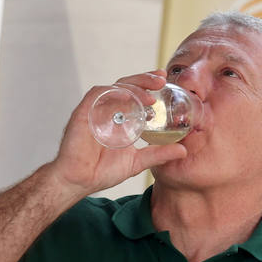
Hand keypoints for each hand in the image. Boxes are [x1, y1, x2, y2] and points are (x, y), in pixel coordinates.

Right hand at [45, 70, 188, 198]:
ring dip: (133, 86)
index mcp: (119, 118)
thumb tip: (183, 151)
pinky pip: (98, 95)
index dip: (148, 85)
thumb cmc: (101, 172)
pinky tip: (130, 98)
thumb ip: (158, 154)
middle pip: (126, 86)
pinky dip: (115, 93)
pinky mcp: (83, 113)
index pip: (134, 94)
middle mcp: (107, 110)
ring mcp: (95, 110)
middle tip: (162, 80)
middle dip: (145, 79)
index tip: (165, 82)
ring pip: (114, 87)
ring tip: (150, 94)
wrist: (78, 181)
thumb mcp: (137, 162)